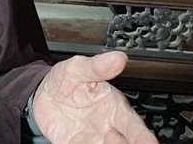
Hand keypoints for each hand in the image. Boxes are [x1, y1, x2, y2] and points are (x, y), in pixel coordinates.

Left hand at [32, 51, 157, 143]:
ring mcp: (93, 138)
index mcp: (114, 107)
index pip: (133, 125)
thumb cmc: (66, 80)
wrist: (42, 94)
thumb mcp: (77, 68)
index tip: (151, 143)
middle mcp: (108, 126)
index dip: (143, 136)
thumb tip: (117, 58)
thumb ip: (97, 66)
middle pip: (125, 143)